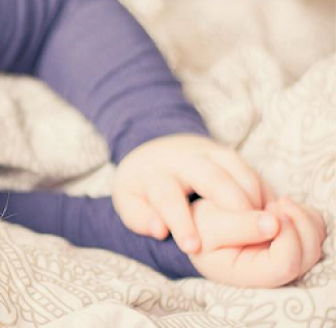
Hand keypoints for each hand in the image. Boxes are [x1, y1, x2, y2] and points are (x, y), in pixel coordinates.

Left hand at [111, 134, 275, 253]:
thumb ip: (139, 218)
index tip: (193, 248)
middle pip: (211, 177)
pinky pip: (249, 168)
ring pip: (235, 170)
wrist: (154, 150)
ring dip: (252, 199)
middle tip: (249, 237)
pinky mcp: (225, 152)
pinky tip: (270, 215)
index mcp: (153, 172)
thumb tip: (159, 230)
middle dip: (231, 205)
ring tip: (266, 229)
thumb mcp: (128, 201)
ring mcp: (206, 152)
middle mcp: (181, 158)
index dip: (181, 222)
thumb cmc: (142, 186)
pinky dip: (261, 191)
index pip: (167, 196)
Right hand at [188, 197, 325, 286]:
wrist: (197, 223)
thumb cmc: (198, 227)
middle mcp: (272, 271)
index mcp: (250, 274)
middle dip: (300, 222)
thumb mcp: (209, 225)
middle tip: (277, 202)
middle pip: (308, 254)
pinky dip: (305, 214)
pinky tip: (282, 205)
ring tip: (277, 202)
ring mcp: (283, 258)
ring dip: (304, 216)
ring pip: (315, 241)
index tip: (271, 209)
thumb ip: (240, 226)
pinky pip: (313, 230)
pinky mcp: (290, 243)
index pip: (286, 264)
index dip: (287, 236)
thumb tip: (274, 223)